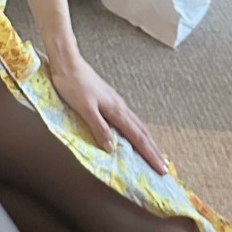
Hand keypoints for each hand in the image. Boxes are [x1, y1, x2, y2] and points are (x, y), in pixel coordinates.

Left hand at [42, 48, 168, 174]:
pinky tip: (134, 135)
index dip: (150, 154)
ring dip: (148, 141)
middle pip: (143, 132)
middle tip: (165, 167)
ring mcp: (116, 103)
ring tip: (155, 154)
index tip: (162, 169)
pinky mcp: (109, 100)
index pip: (138, 137)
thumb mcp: (85, 108)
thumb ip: (99, 128)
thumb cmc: (73, 84)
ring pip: (138, 126)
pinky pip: (129, 120)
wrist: (67, 62)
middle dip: (154, 150)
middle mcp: (120, 107)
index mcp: (117, 110)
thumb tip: (113, 149)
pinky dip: (137, 132)